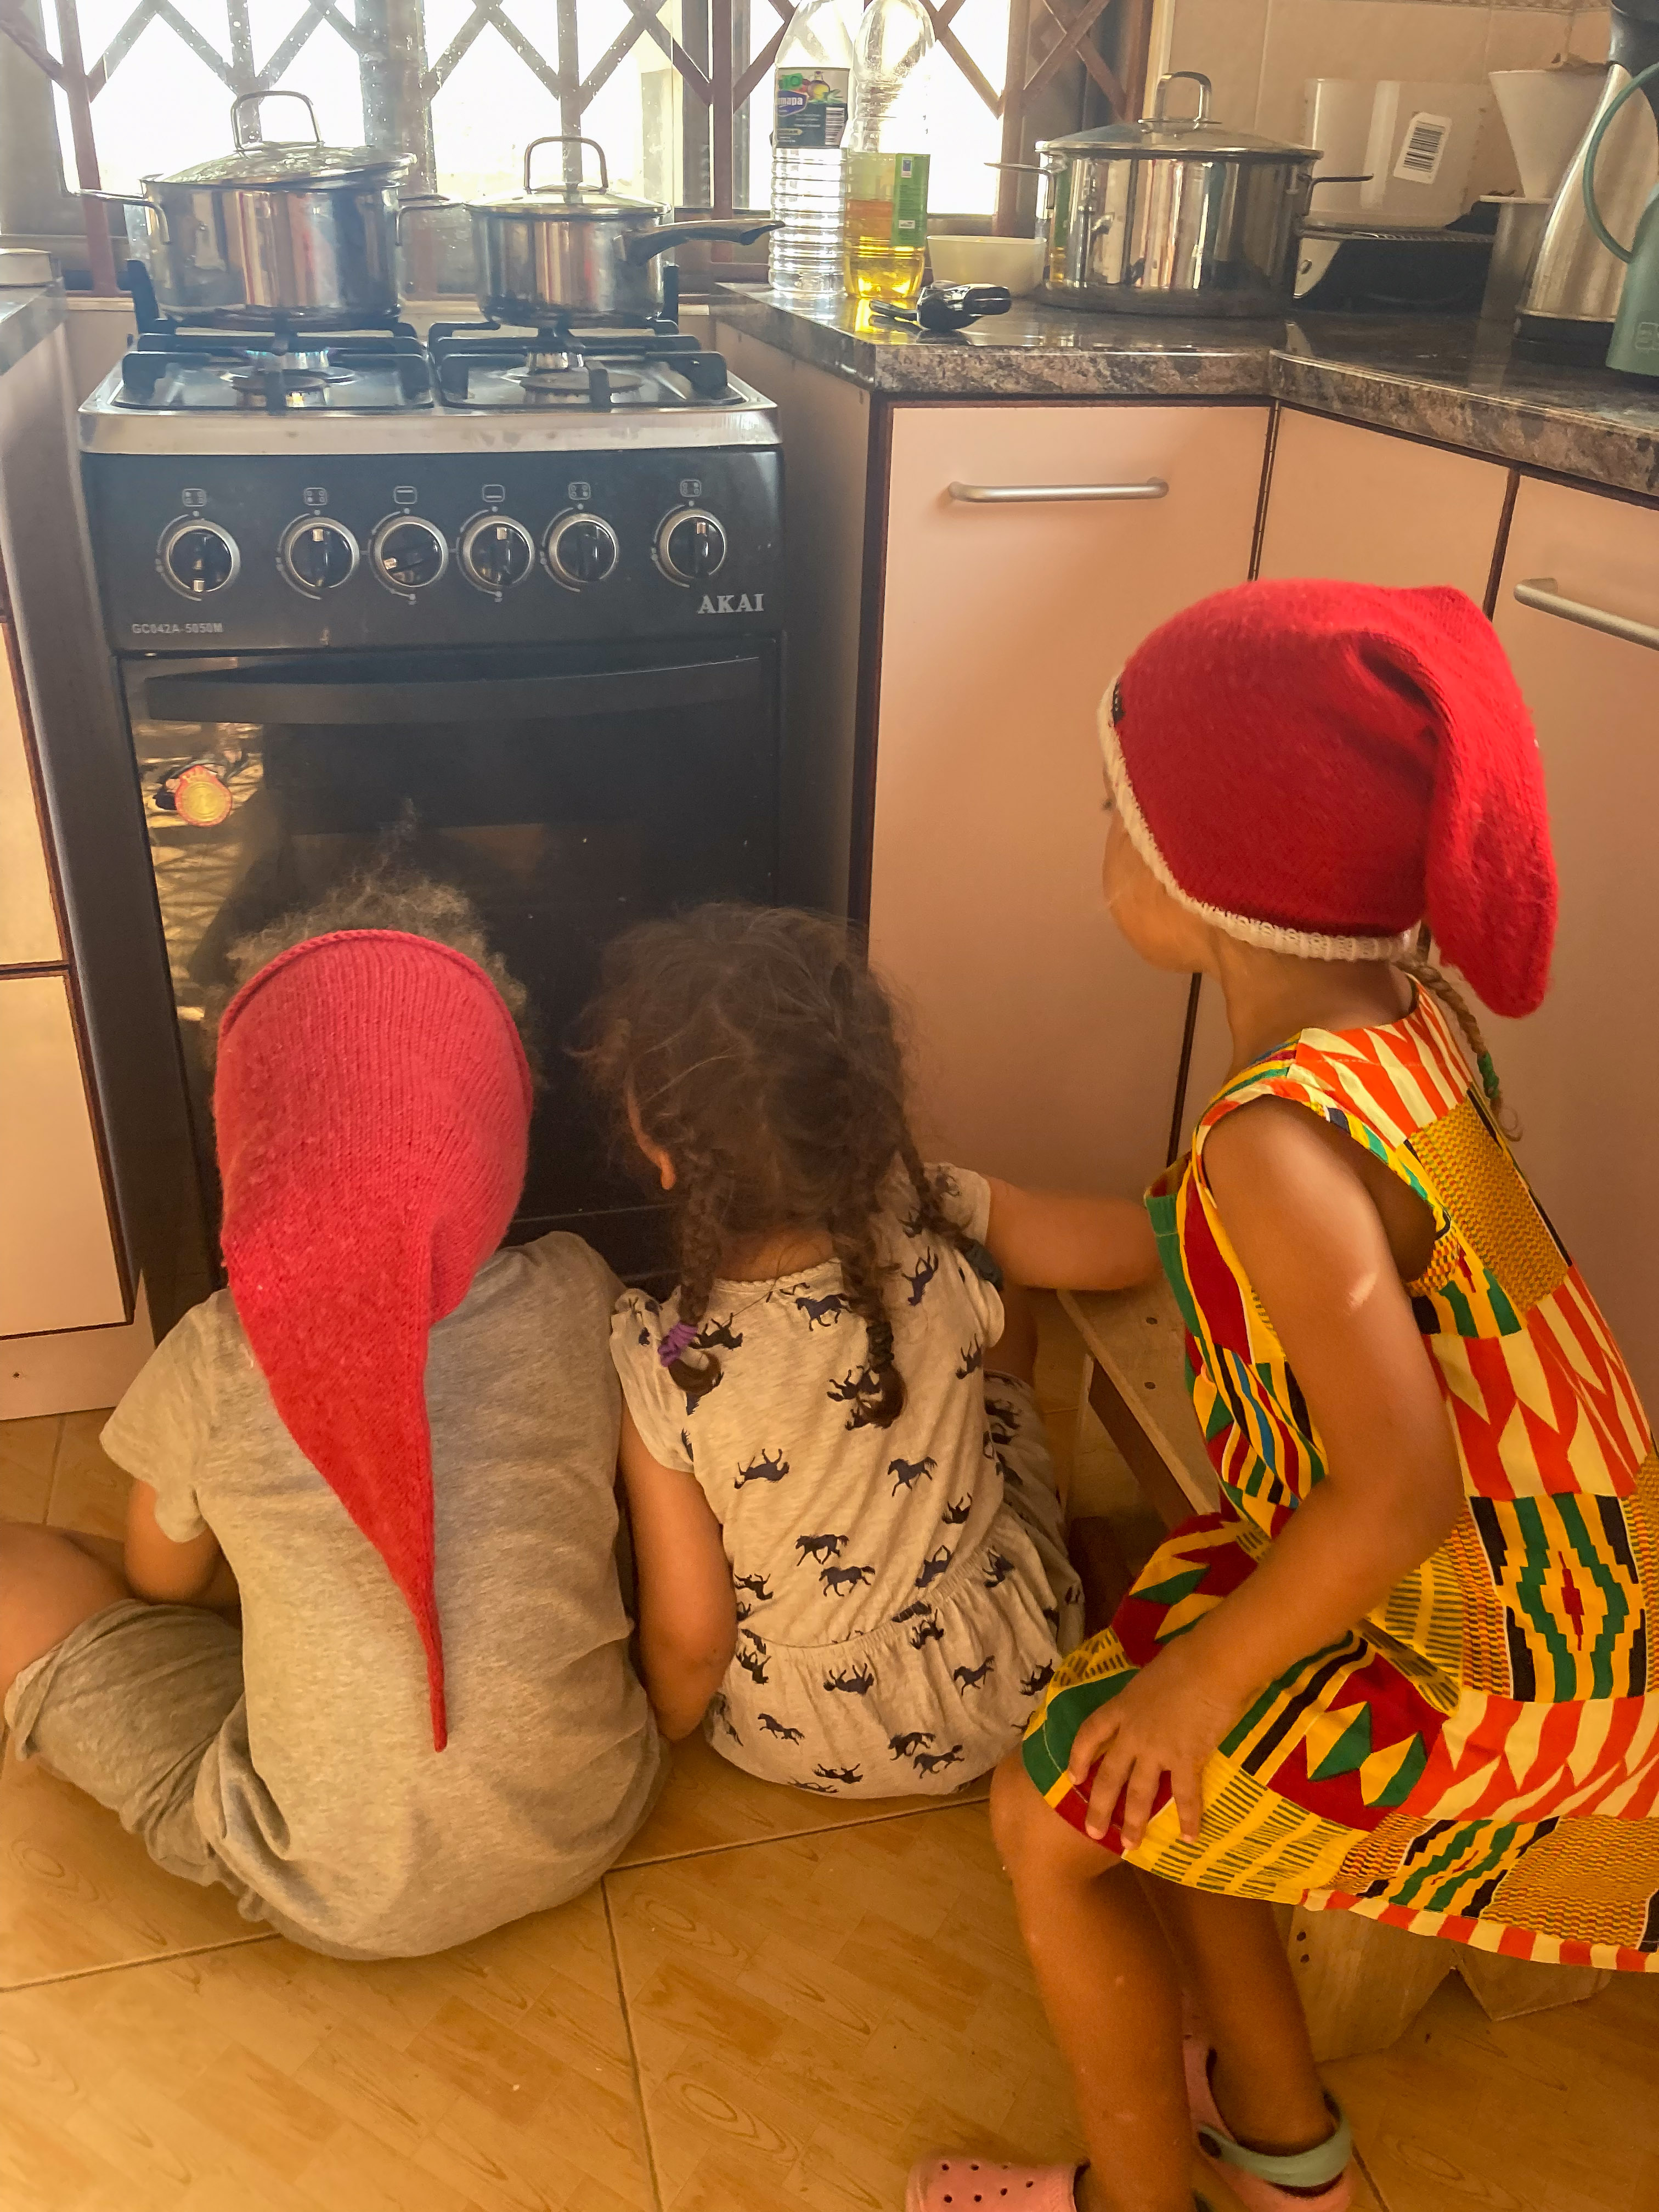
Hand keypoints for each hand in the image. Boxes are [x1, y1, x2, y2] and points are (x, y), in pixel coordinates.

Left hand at [1065, 1640, 1243, 1848]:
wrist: (1210, 1665)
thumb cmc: (1184, 1659)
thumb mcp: (1152, 1675)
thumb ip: (1147, 1695)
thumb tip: (1154, 1698)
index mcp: (1122, 1707)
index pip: (1090, 1734)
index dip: (1079, 1756)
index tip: (1073, 1777)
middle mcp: (1132, 1733)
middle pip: (1109, 1774)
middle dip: (1099, 1805)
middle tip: (1092, 1831)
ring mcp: (1157, 1749)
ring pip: (1139, 1793)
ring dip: (1134, 1822)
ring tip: (1131, 1845)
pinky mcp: (1186, 1760)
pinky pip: (1186, 1796)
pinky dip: (1189, 1819)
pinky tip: (1190, 1838)